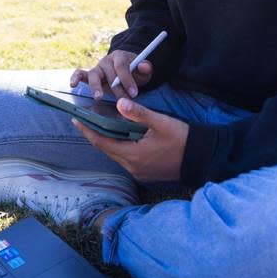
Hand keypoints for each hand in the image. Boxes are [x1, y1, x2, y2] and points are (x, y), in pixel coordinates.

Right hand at [71, 50, 152, 99]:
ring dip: (96, 86)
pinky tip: (72, 85)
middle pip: (109, 73)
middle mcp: (106, 60)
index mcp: (119, 56)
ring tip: (99, 97)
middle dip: (116, 88)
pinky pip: (80, 73)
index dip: (127, 80)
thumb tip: (143, 66)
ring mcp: (97, 67)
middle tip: (123, 100)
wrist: (126, 72)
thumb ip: (145, 68)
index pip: (121, 66)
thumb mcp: (143, 71)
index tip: (134, 93)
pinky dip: (75, 77)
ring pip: (93, 75)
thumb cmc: (135, 73)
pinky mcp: (89, 75)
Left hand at [71, 98, 187, 182]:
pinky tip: (121, 137)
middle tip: (85, 120)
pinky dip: (120, 147)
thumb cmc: (182, 139)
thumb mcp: (161, 122)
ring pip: (116, 155)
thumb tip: (119, 104)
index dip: (87, 130)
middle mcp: (133, 167)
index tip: (75, 119)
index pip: (102, 142)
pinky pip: (126, 159)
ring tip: (100, 126)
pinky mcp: (145, 174)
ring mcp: (139, 172)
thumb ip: (139, 114)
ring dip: (108, 141)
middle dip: (95, 134)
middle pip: (107, 149)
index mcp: (133, 154)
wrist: (201, 158)